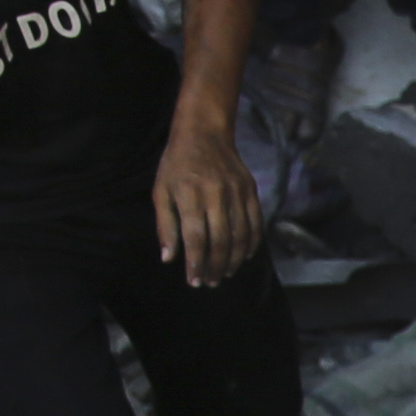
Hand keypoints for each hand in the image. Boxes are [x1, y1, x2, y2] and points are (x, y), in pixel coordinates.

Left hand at [151, 115, 261, 284]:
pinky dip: (251, 244)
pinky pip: (255, 224)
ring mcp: (236, 193)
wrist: (204, 133)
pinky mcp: (251, 191)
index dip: (195, 263)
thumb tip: (169, 258)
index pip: (195, 238)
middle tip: (210, 282)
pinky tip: (242, 257)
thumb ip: (165, 225)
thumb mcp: (161, 191)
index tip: (194, 281)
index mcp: (189, 195)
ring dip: (233, 260)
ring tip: (224, 274)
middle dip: (215, 266)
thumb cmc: (176, 164)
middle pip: (219, 241)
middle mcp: (215, 195)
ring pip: (240, 236)